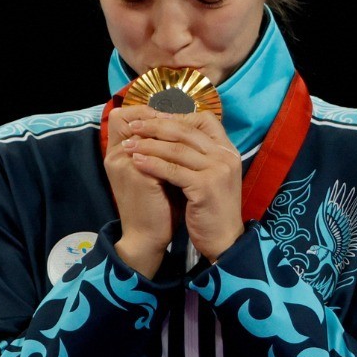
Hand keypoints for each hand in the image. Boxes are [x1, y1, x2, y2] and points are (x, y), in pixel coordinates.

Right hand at [104, 105, 177, 276]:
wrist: (147, 237)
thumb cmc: (154, 206)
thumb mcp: (152, 174)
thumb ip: (157, 152)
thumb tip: (178, 128)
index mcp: (116, 154)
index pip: (122, 116)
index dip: (144, 111)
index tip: (170, 113)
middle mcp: (115, 155)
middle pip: (129, 116)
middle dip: (156, 114)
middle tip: (181, 114)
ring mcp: (124, 164)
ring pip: (145, 130)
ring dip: (166, 126)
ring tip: (187, 127)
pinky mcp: (137, 175)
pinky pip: (156, 149)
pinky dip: (173, 145)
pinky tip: (189, 145)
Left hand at [111, 108, 243, 265]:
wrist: (223, 240)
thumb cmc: (210, 207)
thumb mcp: (209, 175)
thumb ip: (197, 154)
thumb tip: (169, 132)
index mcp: (227, 150)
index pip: (205, 119)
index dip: (177, 116)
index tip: (154, 118)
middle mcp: (226, 156)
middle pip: (186, 131)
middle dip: (156, 126)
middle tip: (133, 126)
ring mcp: (217, 171)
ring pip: (176, 149)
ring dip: (148, 145)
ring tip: (128, 145)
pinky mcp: (205, 187)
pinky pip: (172, 170)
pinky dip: (152, 164)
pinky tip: (136, 162)